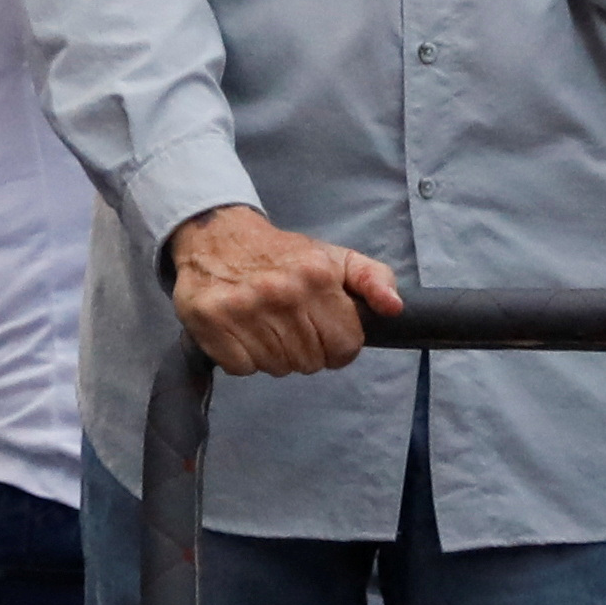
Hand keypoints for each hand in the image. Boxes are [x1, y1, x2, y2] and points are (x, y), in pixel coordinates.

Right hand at [168, 206, 399, 377]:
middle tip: (290, 324)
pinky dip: (243, 357)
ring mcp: (243, 309)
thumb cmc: (283, 255)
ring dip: (273, 354)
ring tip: (265, 325)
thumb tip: (394, 307)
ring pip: (277, 368)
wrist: (219, 236)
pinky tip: (242, 331)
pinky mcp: (210, 322)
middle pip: (310, 362)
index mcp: (317, 277)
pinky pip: (242, 368)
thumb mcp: (336, 258)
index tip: (323, 329)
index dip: (338, 344)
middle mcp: (281, 293)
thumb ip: (373, 279)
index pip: (345, 346)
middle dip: (305, 350)